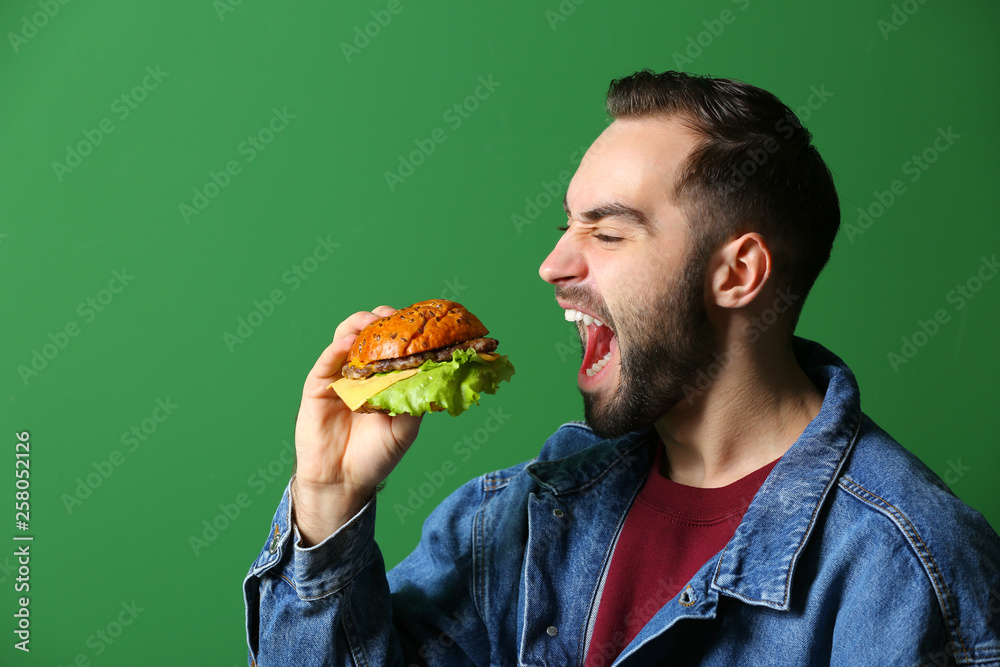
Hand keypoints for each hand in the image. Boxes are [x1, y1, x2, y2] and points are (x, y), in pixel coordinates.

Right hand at [291, 306, 423, 545]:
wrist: (343, 481)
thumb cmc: (375, 457)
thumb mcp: (405, 430)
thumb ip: (414, 402)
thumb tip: (432, 375)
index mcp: (384, 381)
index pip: (392, 346)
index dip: (401, 331)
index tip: (415, 320)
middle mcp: (361, 374)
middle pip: (367, 336)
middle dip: (380, 321)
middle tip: (391, 316)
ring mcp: (338, 378)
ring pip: (344, 340)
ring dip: (357, 326)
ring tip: (369, 322)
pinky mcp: (317, 388)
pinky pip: (325, 363)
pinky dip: (335, 349)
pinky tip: (347, 342)